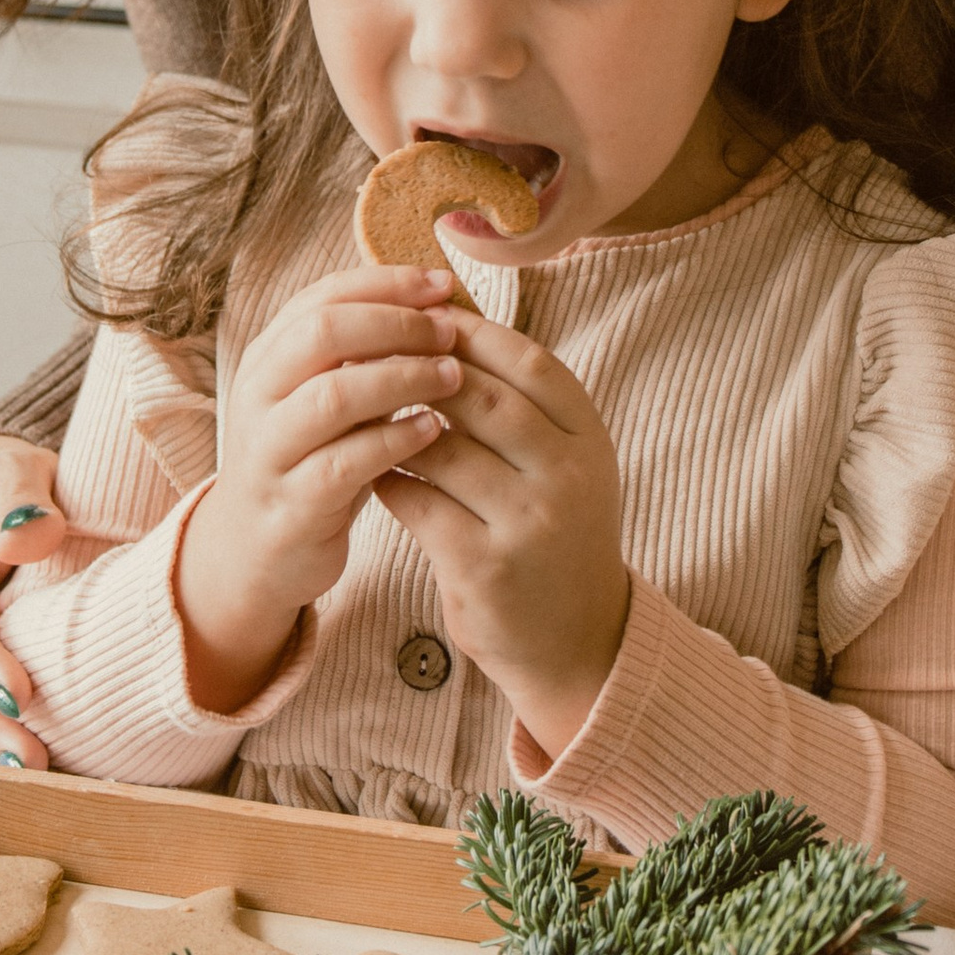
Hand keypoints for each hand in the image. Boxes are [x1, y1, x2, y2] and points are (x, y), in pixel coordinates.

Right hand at [176, 267, 460, 708]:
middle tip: (450, 332)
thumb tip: (438, 302)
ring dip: (401, 378)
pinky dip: (392, 442)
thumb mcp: (329, 398)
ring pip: (331, 396)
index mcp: (269, 356)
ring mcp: (269, 450)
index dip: (387, 283)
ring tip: (454, 377)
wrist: (257, 553)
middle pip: (322, 332)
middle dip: (396, 324)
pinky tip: (432, 431)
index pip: (324, 295)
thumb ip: (364, 355)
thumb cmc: (313, 461)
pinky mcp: (291, 504)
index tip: (444, 285)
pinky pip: (343, 464)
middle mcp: (260, 394)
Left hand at [372, 313, 628, 761]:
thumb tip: (452, 317)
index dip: (474, 334)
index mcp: (590, 439)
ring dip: (396, 425)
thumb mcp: (563, 462)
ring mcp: (530, 524)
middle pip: (483, 398)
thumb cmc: (554, 531)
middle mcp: (569, 477)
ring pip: (443, 449)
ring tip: (365, 410)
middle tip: (376, 356)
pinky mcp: (486, 567)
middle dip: (423, 372)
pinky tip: (377, 473)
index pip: (529, 363)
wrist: (579, 637)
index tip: (425, 318)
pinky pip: (420, 504)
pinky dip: (392, 482)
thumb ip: (523, 403)